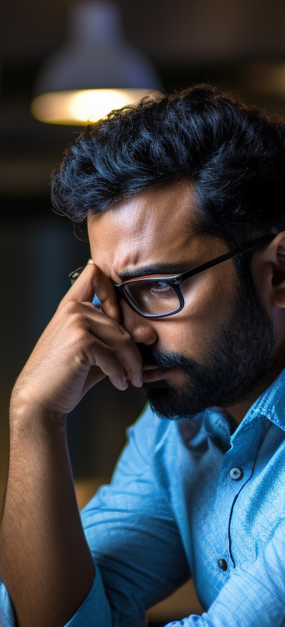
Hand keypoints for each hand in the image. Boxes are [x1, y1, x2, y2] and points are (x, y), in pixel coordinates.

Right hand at [11, 261, 142, 418]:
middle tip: (137, 372)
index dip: (114, 292)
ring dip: (132, 365)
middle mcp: (73, 309)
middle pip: (121, 322)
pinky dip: (120, 374)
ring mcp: (76, 322)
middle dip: (133, 350)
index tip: (119, 321)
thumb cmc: (64, 376)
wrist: (40, 400)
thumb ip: (115, 340)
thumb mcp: (91, 352)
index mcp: (71, 305)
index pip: (95, 274)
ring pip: (123, 339)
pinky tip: (119, 384)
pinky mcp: (81, 341)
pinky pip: (114, 356)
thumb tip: (150, 335)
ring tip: (132, 380)